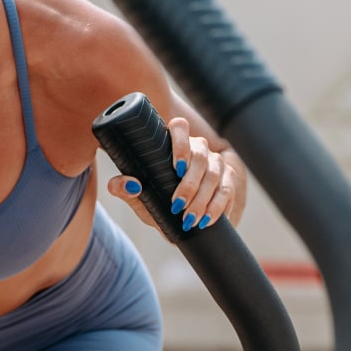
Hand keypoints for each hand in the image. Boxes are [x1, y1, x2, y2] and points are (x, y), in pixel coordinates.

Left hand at [107, 117, 243, 231]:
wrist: (175, 222)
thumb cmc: (154, 202)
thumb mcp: (137, 198)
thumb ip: (123, 189)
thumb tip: (129, 184)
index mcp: (172, 143)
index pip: (179, 128)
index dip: (180, 143)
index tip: (176, 168)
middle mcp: (197, 148)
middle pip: (200, 157)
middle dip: (189, 185)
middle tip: (177, 206)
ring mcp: (215, 162)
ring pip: (214, 175)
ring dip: (202, 200)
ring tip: (189, 219)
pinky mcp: (228, 179)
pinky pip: (227, 190)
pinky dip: (217, 207)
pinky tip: (206, 220)